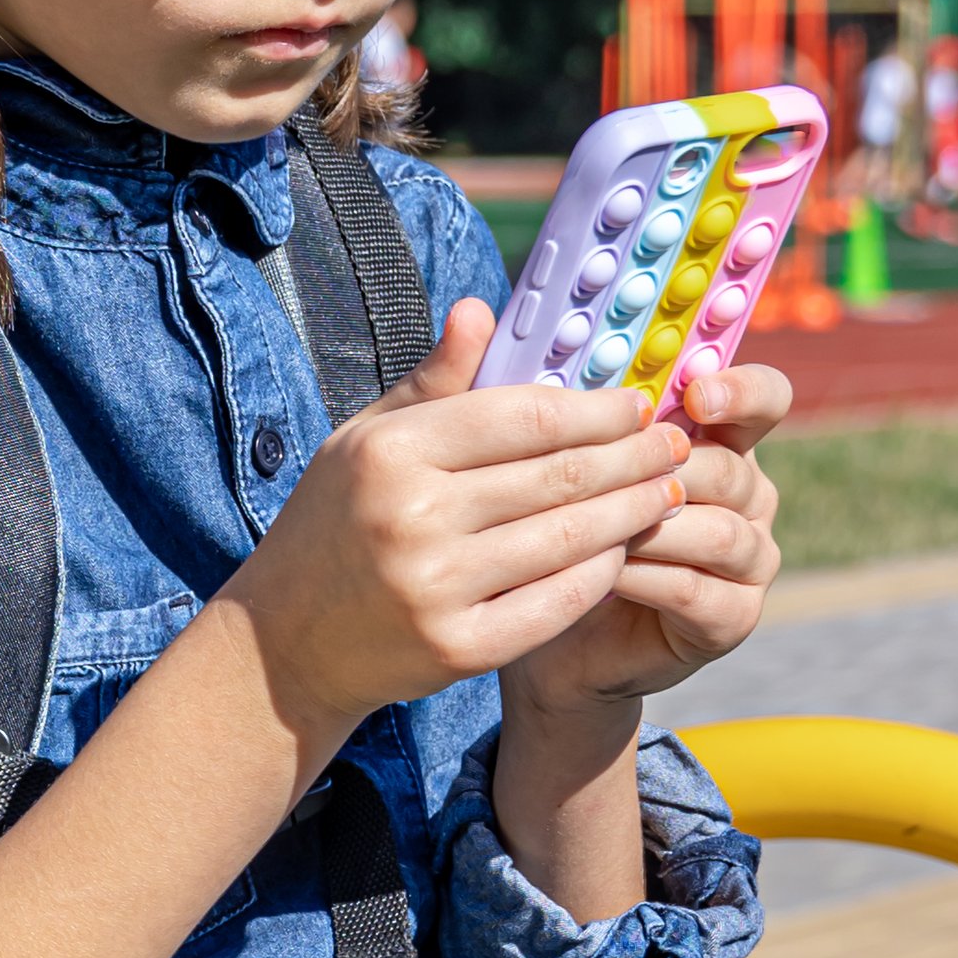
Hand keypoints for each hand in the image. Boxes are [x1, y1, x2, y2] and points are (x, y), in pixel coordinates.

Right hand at [223, 299, 693, 742]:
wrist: (284, 643)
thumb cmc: (333, 524)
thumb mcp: (364, 441)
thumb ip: (432, 382)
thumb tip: (481, 309)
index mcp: (390, 451)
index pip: (523, 417)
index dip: (594, 411)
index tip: (636, 406)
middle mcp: (413, 515)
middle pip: (559, 476)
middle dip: (632, 457)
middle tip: (673, 445)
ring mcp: (437, 587)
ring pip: (571, 537)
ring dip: (633, 511)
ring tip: (668, 491)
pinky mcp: (460, 648)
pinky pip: (559, 601)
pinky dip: (602, 571)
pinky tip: (625, 550)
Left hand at [505, 359, 791, 717]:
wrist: (528, 624)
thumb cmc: (527, 523)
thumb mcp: (514, 453)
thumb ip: (502, 386)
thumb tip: (470, 308)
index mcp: (708, 436)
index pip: (760, 396)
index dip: (739, 390)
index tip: (692, 393)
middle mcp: (743, 490)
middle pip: (735, 463)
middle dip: (670, 466)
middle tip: (618, 468)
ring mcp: (746, 556)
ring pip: (721, 528)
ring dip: (654, 524)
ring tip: (593, 525)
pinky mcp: (730, 617)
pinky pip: (700, 589)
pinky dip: (648, 578)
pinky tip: (600, 574)